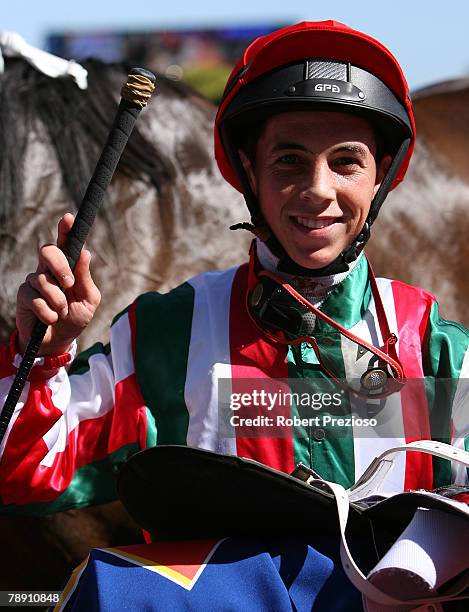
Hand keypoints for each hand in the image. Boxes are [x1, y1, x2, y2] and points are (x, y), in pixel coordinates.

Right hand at [16, 213, 100, 355]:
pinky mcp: (24, 297)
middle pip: (47, 251)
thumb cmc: (75, 317)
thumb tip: (85, 253)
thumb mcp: (88, 300)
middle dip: (60, 265)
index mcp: (67, 268)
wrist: (59, 341)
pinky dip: (48, 312)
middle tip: (69, 284)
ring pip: (43, 280)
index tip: (68, 219)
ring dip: (58, 300)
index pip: (65, 244)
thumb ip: (85, 278)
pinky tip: (50, 319)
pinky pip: (36, 299)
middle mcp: (48, 270)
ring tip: (61, 311)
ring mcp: (34, 282)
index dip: (65, 230)